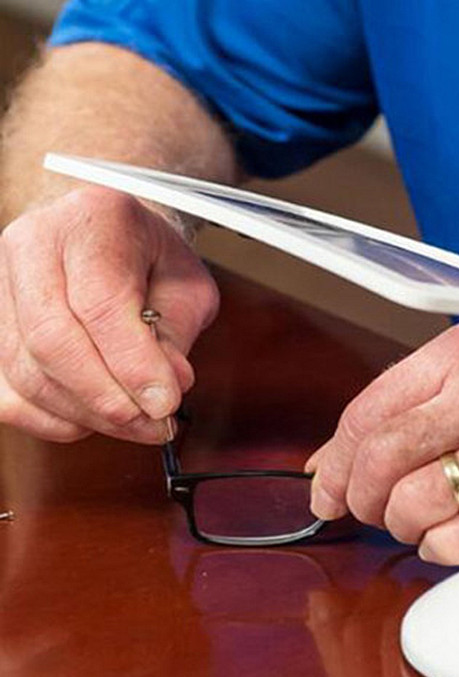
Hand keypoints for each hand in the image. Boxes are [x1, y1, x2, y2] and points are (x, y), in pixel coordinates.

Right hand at [0, 186, 218, 442]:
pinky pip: (6, 394)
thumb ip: (176, 336)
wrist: (107, 236)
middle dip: (108, 398)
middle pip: (53, 340)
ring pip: (27, 372)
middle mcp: (34, 244)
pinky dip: (52, 420)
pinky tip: (93, 418)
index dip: (133, 365)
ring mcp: (0, 283)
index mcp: (94, 220)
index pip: (101, 303)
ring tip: (136, 423)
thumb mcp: (187, 285)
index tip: (165, 402)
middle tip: (153, 422)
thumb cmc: (150, 259)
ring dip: (87, 414)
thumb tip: (162, 389)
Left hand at [308, 319, 458, 564]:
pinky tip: (448, 531)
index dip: (336, 460)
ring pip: (411, 504)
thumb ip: (400, 409)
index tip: (326, 487)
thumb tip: (328, 462)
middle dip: (361, 496)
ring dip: (400, 522)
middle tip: (367, 505)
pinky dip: (436, 547)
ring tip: (415, 514)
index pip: (368, 411)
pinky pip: (454, 542)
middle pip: (382, 458)